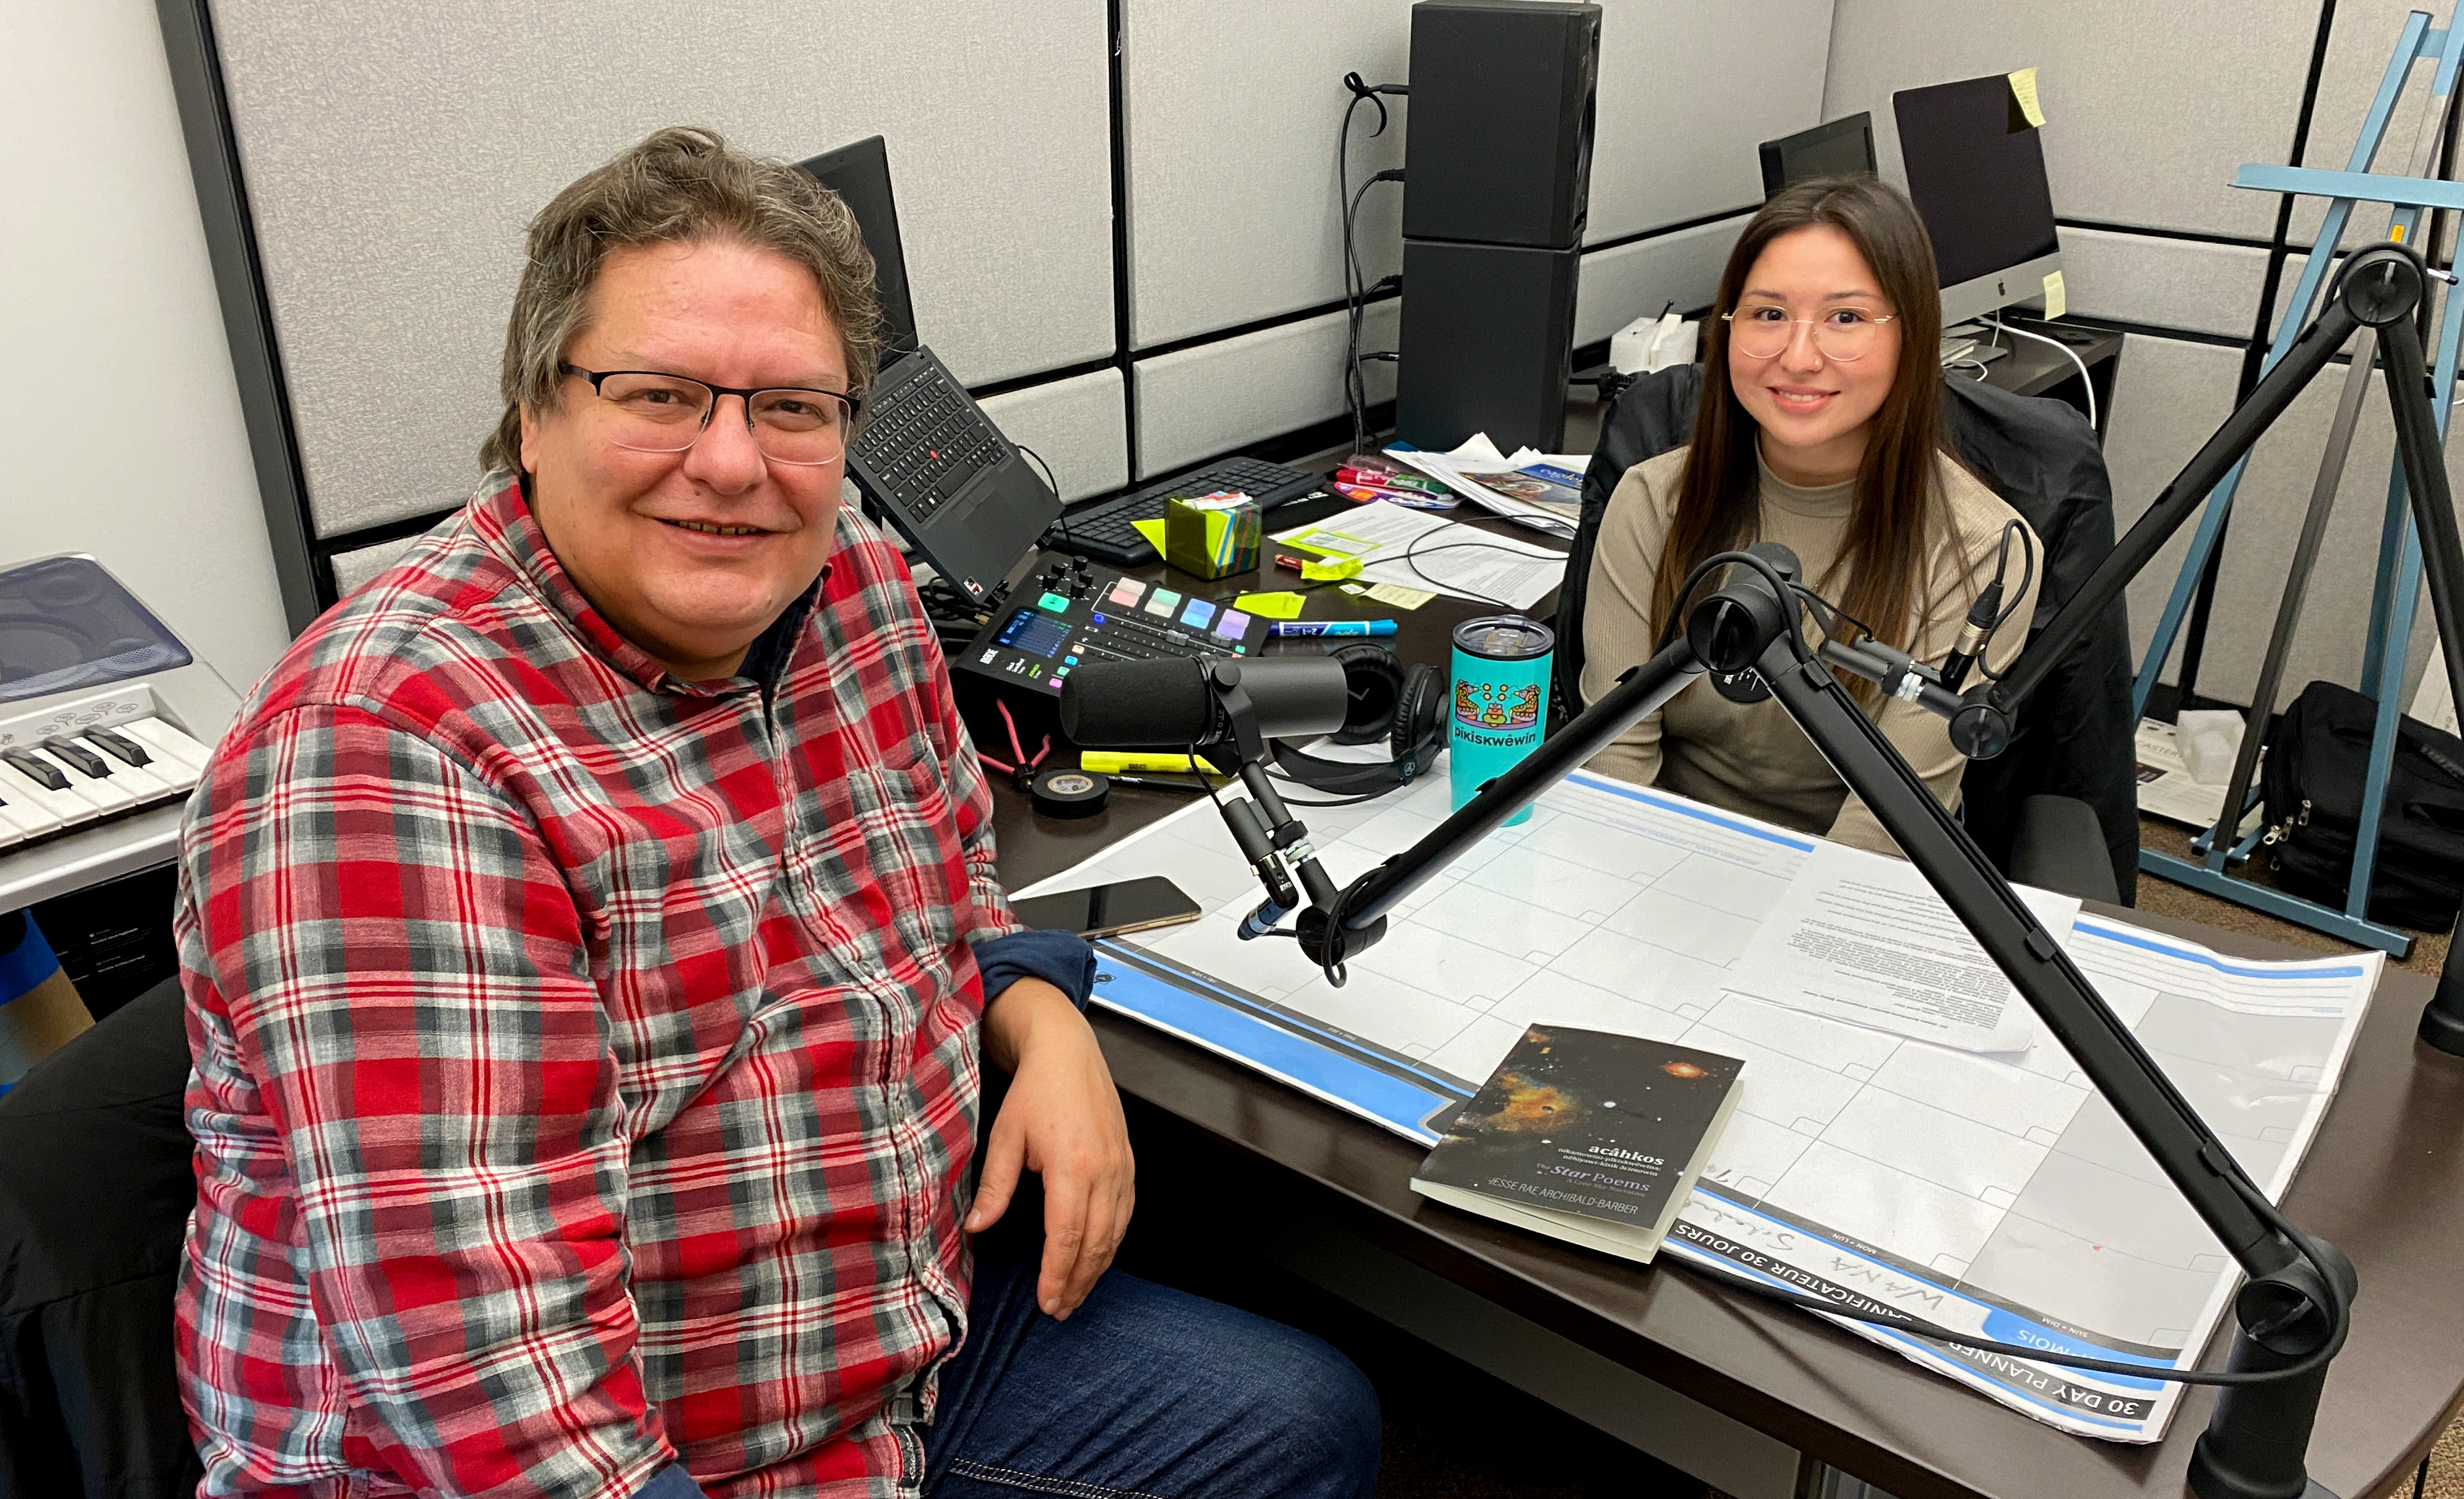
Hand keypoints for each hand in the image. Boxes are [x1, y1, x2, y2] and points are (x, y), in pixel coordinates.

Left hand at [968, 978, 1134, 1319]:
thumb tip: (976, 1228)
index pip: (1066, 1236)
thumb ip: (994, 1186)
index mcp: (1071, 1165)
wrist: (1067, 1051)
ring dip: (1097, 1268)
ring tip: (1076, 1293)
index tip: (1046, 1301)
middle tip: (1059, 1309)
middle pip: (1095, 1243)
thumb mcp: (1004, 1136)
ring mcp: (1122, 1167)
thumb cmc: (1034, 1090)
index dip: (1056, 1275)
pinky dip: (1113, 1242)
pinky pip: (1125, 1213)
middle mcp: (1104, 1170)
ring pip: (1115, 1232)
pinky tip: (1097, 1257)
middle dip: (1078, 1281)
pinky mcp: (1129, 1162)